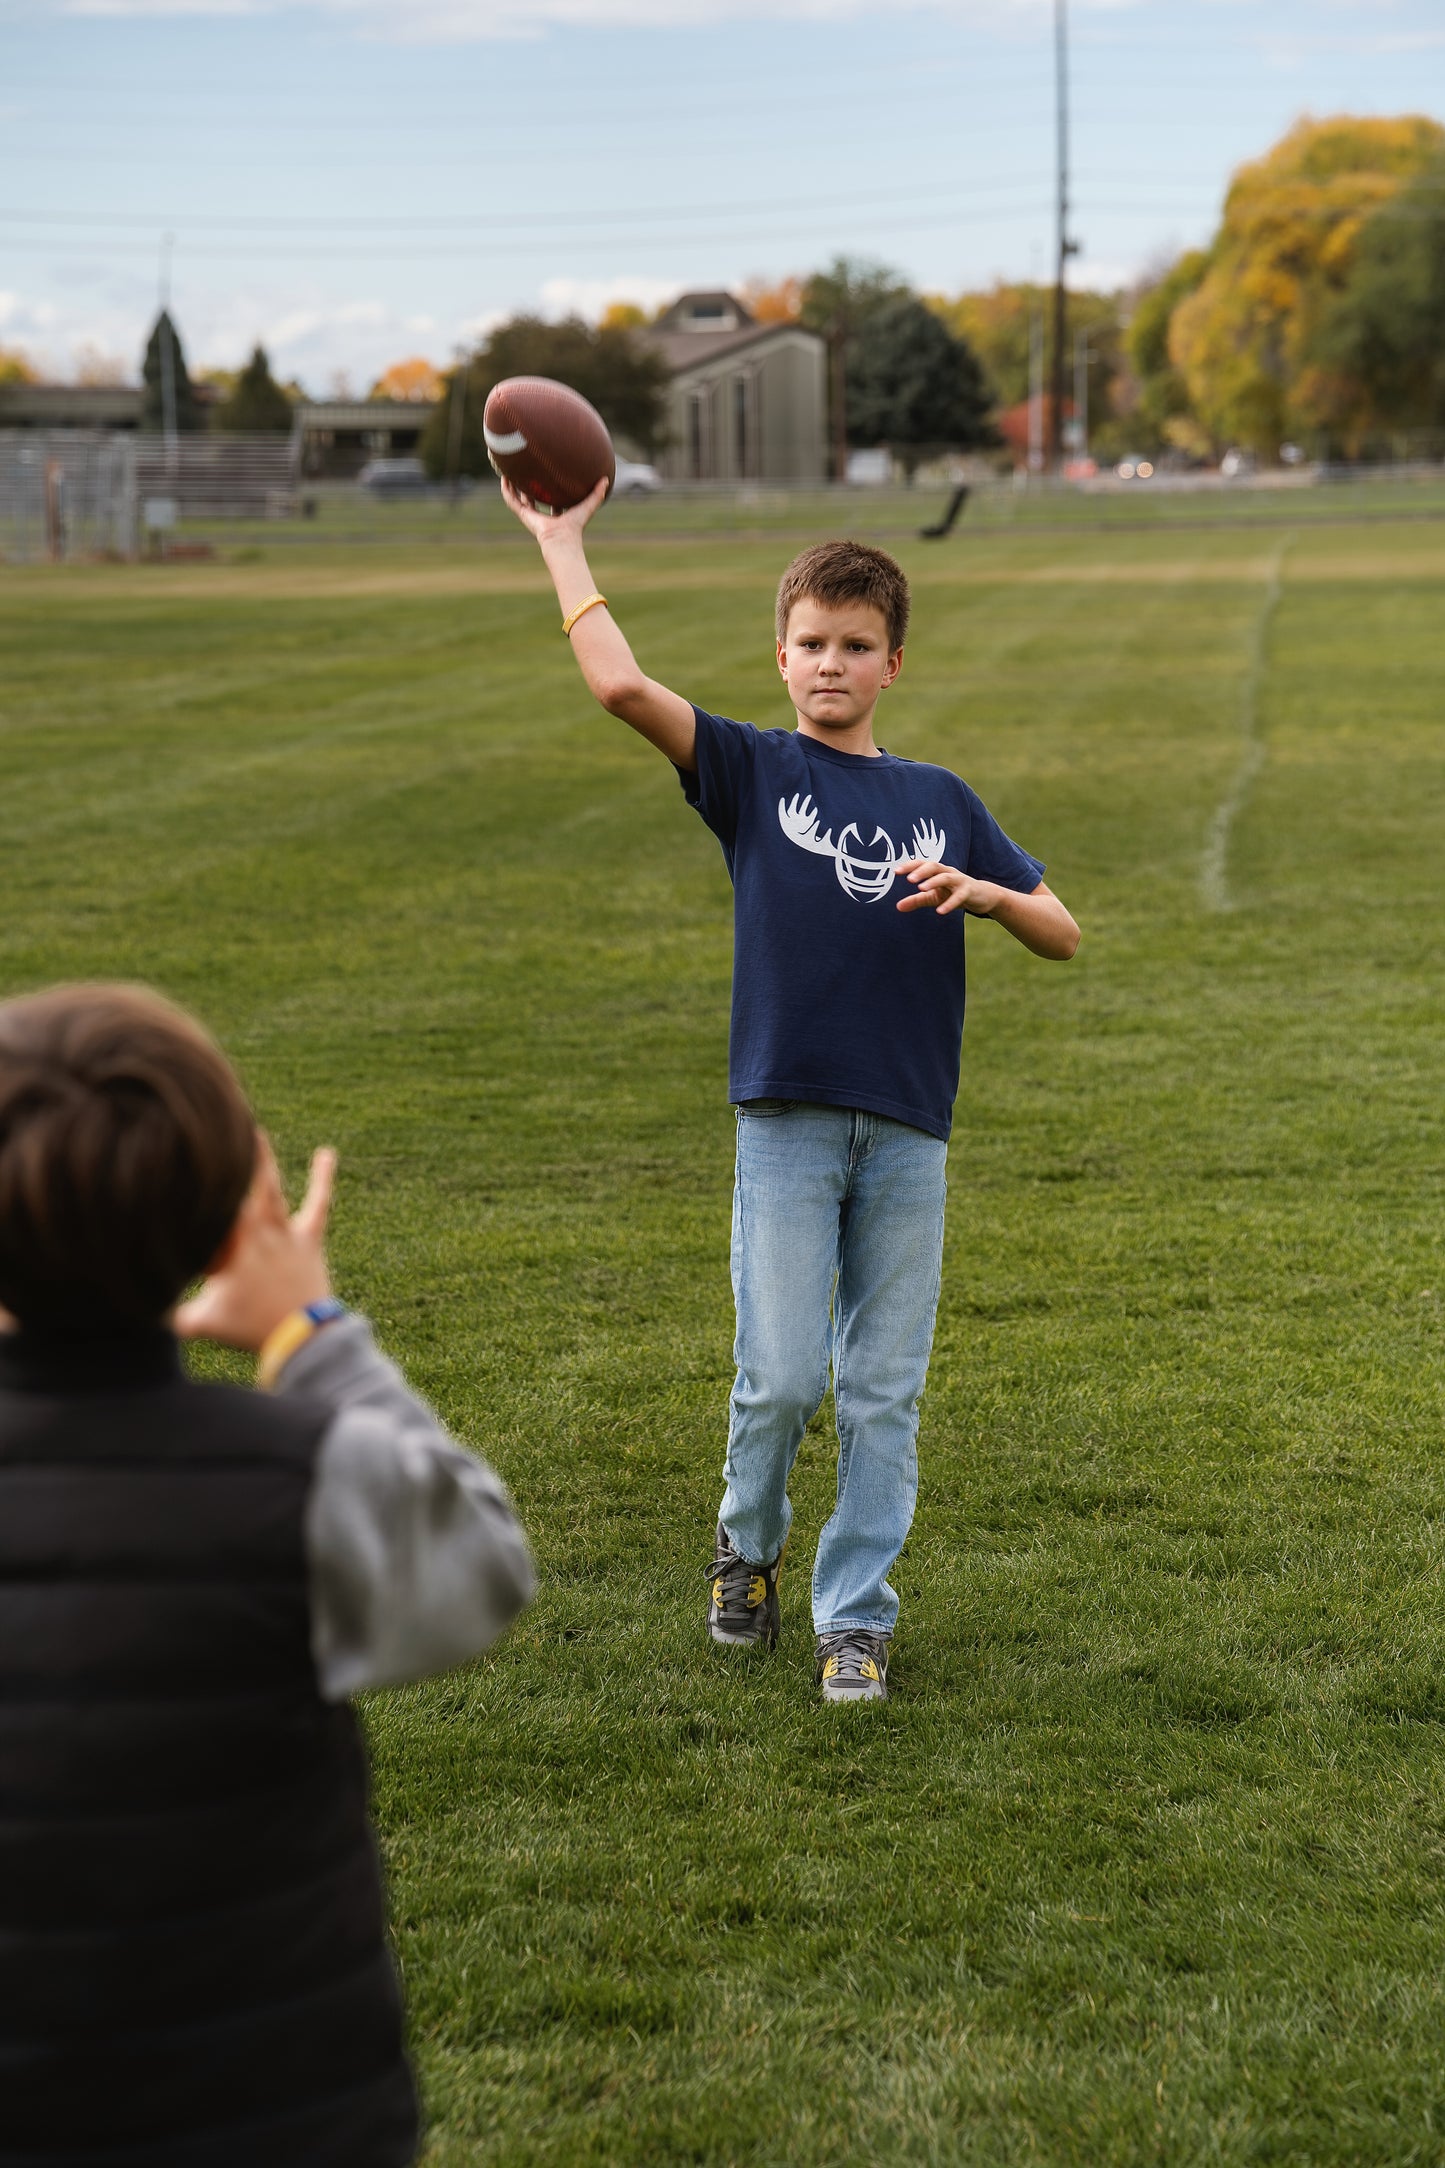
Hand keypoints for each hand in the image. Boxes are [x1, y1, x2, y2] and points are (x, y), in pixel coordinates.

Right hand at [174, 1137, 335, 1353]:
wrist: (302, 1338)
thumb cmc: (251, 1332)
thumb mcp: (202, 1325)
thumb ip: (170, 1316)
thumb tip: (137, 1313)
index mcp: (228, 1248)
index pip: (206, 1214)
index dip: (189, 1200)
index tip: (170, 1178)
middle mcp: (255, 1232)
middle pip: (235, 1190)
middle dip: (222, 1163)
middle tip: (210, 1131)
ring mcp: (283, 1233)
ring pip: (270, 1188)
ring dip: (262, 1159)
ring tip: (254, 1131)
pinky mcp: (309, 1239)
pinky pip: (318, 1204)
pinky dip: (323, 1178)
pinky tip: (327, 1153)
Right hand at [499, 473, 608, 546]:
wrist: (562, 539)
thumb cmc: (575, 527)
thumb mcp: (588, 506)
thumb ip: (597, 494)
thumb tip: (606, 479)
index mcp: (557, 515)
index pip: (552, 501)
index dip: (550, 490)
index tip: (547, 478)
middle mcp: (542, 516)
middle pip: (534, 499)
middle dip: (530, 486)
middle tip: (527, 472)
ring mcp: (532, 516)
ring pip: (519, 498)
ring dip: (514, 486)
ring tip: (510, 472)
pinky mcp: (524, 515)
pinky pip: (512, 501)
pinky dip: (507, 490)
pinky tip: (504, 478)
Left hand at [894, 857, 996, 916]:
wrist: (982, 896)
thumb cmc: (954, 893)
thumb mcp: (933, 897)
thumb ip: (916, 900)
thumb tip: (898, 907)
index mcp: (938, 871)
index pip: (922, 864)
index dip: (909, 866)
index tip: (895, 871)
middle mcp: (948, 872)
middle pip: (934, 866)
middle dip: (921, 871)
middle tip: (909, 879)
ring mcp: (959, 880)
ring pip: (946, 877)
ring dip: (933, 882)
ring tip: (921, 889)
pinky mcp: (969, 891)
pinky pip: (959, 896)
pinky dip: (949, 903)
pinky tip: (940, 911)